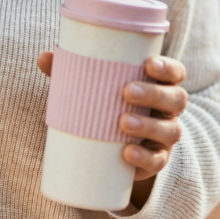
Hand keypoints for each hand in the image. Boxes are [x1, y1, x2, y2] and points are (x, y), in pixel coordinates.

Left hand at [36, 52, 187, 209]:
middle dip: (154, 94)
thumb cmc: (107, 105)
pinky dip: (144, 158)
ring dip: (148, 125)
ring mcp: (165, 136)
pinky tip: (127, 153)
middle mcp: (169, 109)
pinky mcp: (157, 160)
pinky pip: (157, 161)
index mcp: (160, 85)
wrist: (115, 149)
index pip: (175, 72)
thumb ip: (73, 71)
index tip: (148, 64)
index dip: (167, 67)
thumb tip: (44, 57)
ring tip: (123, 122)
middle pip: (175, 99)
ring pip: (170, 130)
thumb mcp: (95, 88)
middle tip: (127, 91)